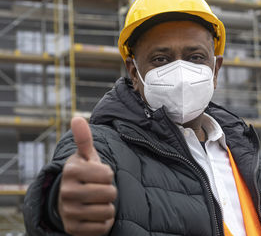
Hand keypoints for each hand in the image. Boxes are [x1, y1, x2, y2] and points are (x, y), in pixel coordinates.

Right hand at [58, 117, 116, 235]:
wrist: (68, 200)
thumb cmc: (84, 174)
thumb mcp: (85, 156)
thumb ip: (84, 139)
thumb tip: (77, 118)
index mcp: (71, 171)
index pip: (108, 174)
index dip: (108, 174)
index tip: (98, 174)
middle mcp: (66, 191)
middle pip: (110, 193)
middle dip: (110, 191)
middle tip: (99, 189)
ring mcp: (68, 212)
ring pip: (108, 211)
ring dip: (108, 207)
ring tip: (97, 202)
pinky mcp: (73, 229)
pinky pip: (103, 227)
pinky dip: (104, 222)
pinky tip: (94, 215)